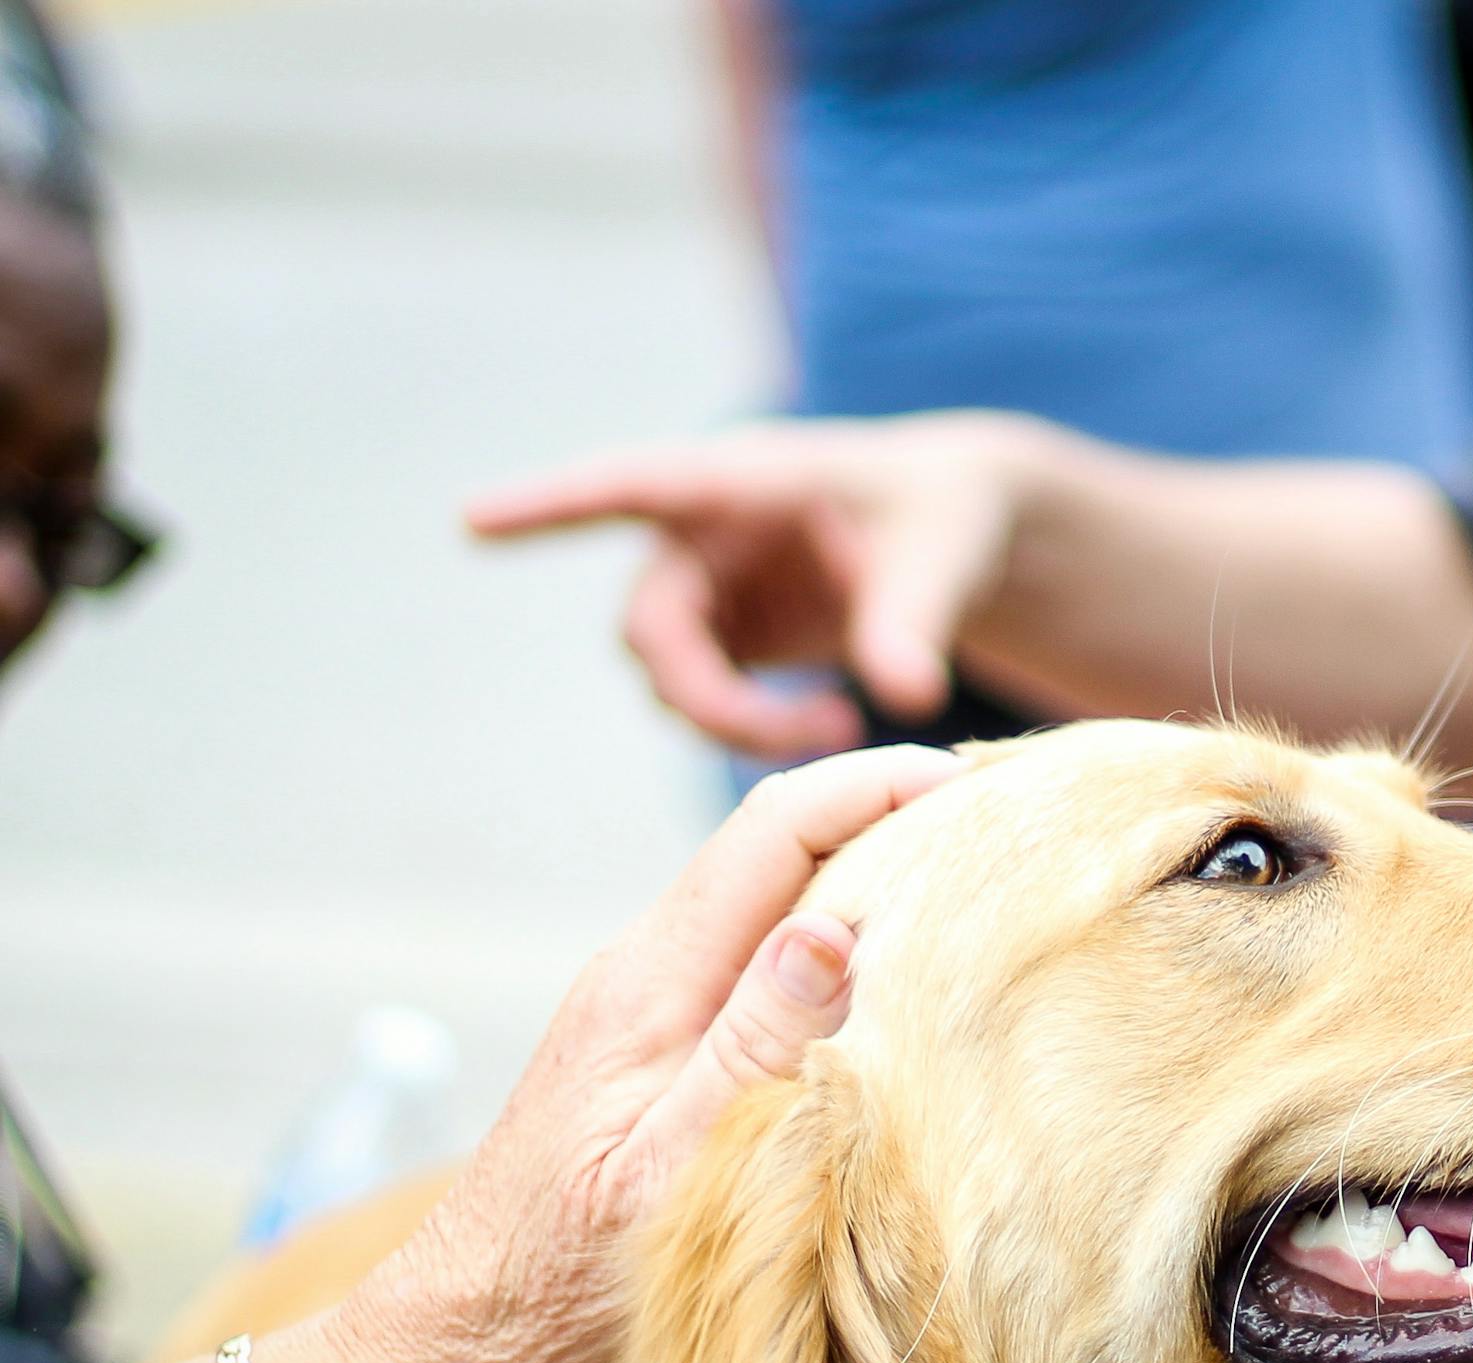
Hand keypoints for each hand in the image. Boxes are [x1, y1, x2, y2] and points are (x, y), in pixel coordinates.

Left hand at [331, 745, 961, 1362]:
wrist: (463, 1347)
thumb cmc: (561, 1285)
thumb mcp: (670, 1172)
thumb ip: (750, 1051)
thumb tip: (832, 929)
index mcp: (649, 983)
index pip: (770, 831)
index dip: (874, 784)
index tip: (974, 781)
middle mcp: (645, 974)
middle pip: (776, 848)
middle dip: (888, 813)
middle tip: (1004, 821)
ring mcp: (648, 1012)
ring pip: (771, 904)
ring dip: (868, 877)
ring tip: (973, 884)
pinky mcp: (659, 1055)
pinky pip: (760, 965)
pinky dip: (839, 944)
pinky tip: (897, 979)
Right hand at [468, 414, 1038, 759]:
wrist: (960, 538)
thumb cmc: (948, 516)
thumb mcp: (945, 555)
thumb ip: (916, 622)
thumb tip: (909, 699)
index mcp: (742, 480)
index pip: (633, 486)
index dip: (553, 504)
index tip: (471, 519)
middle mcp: (702, 533)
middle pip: (652, 628)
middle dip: (710, 697)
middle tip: (819, 733)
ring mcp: (707, 589)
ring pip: (670, 674)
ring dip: (738, 720)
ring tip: (841, 726)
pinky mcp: (726, 638)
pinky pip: (703, 697)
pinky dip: (754, 728)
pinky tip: (829, 725)